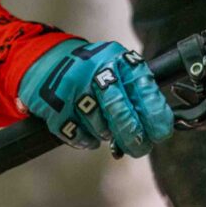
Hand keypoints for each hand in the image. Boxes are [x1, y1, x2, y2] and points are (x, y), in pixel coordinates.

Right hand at [18, 38, 175, 157]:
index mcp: (117, 58)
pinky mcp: (54, 103)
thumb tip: (157, 127)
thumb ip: (134, 91)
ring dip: (105, 135)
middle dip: (133, 136)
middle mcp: (96, 68)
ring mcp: (73, 85)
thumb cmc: (87, 71)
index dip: (155, 115)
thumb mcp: (113, 68)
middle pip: (121, 111)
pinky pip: (77, 133)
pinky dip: (85, 140)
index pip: (143, 88)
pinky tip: (87, 136)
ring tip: (105, 132)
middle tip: (139, 148)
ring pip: (99, 125)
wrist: (44, 62)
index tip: (161, 133)